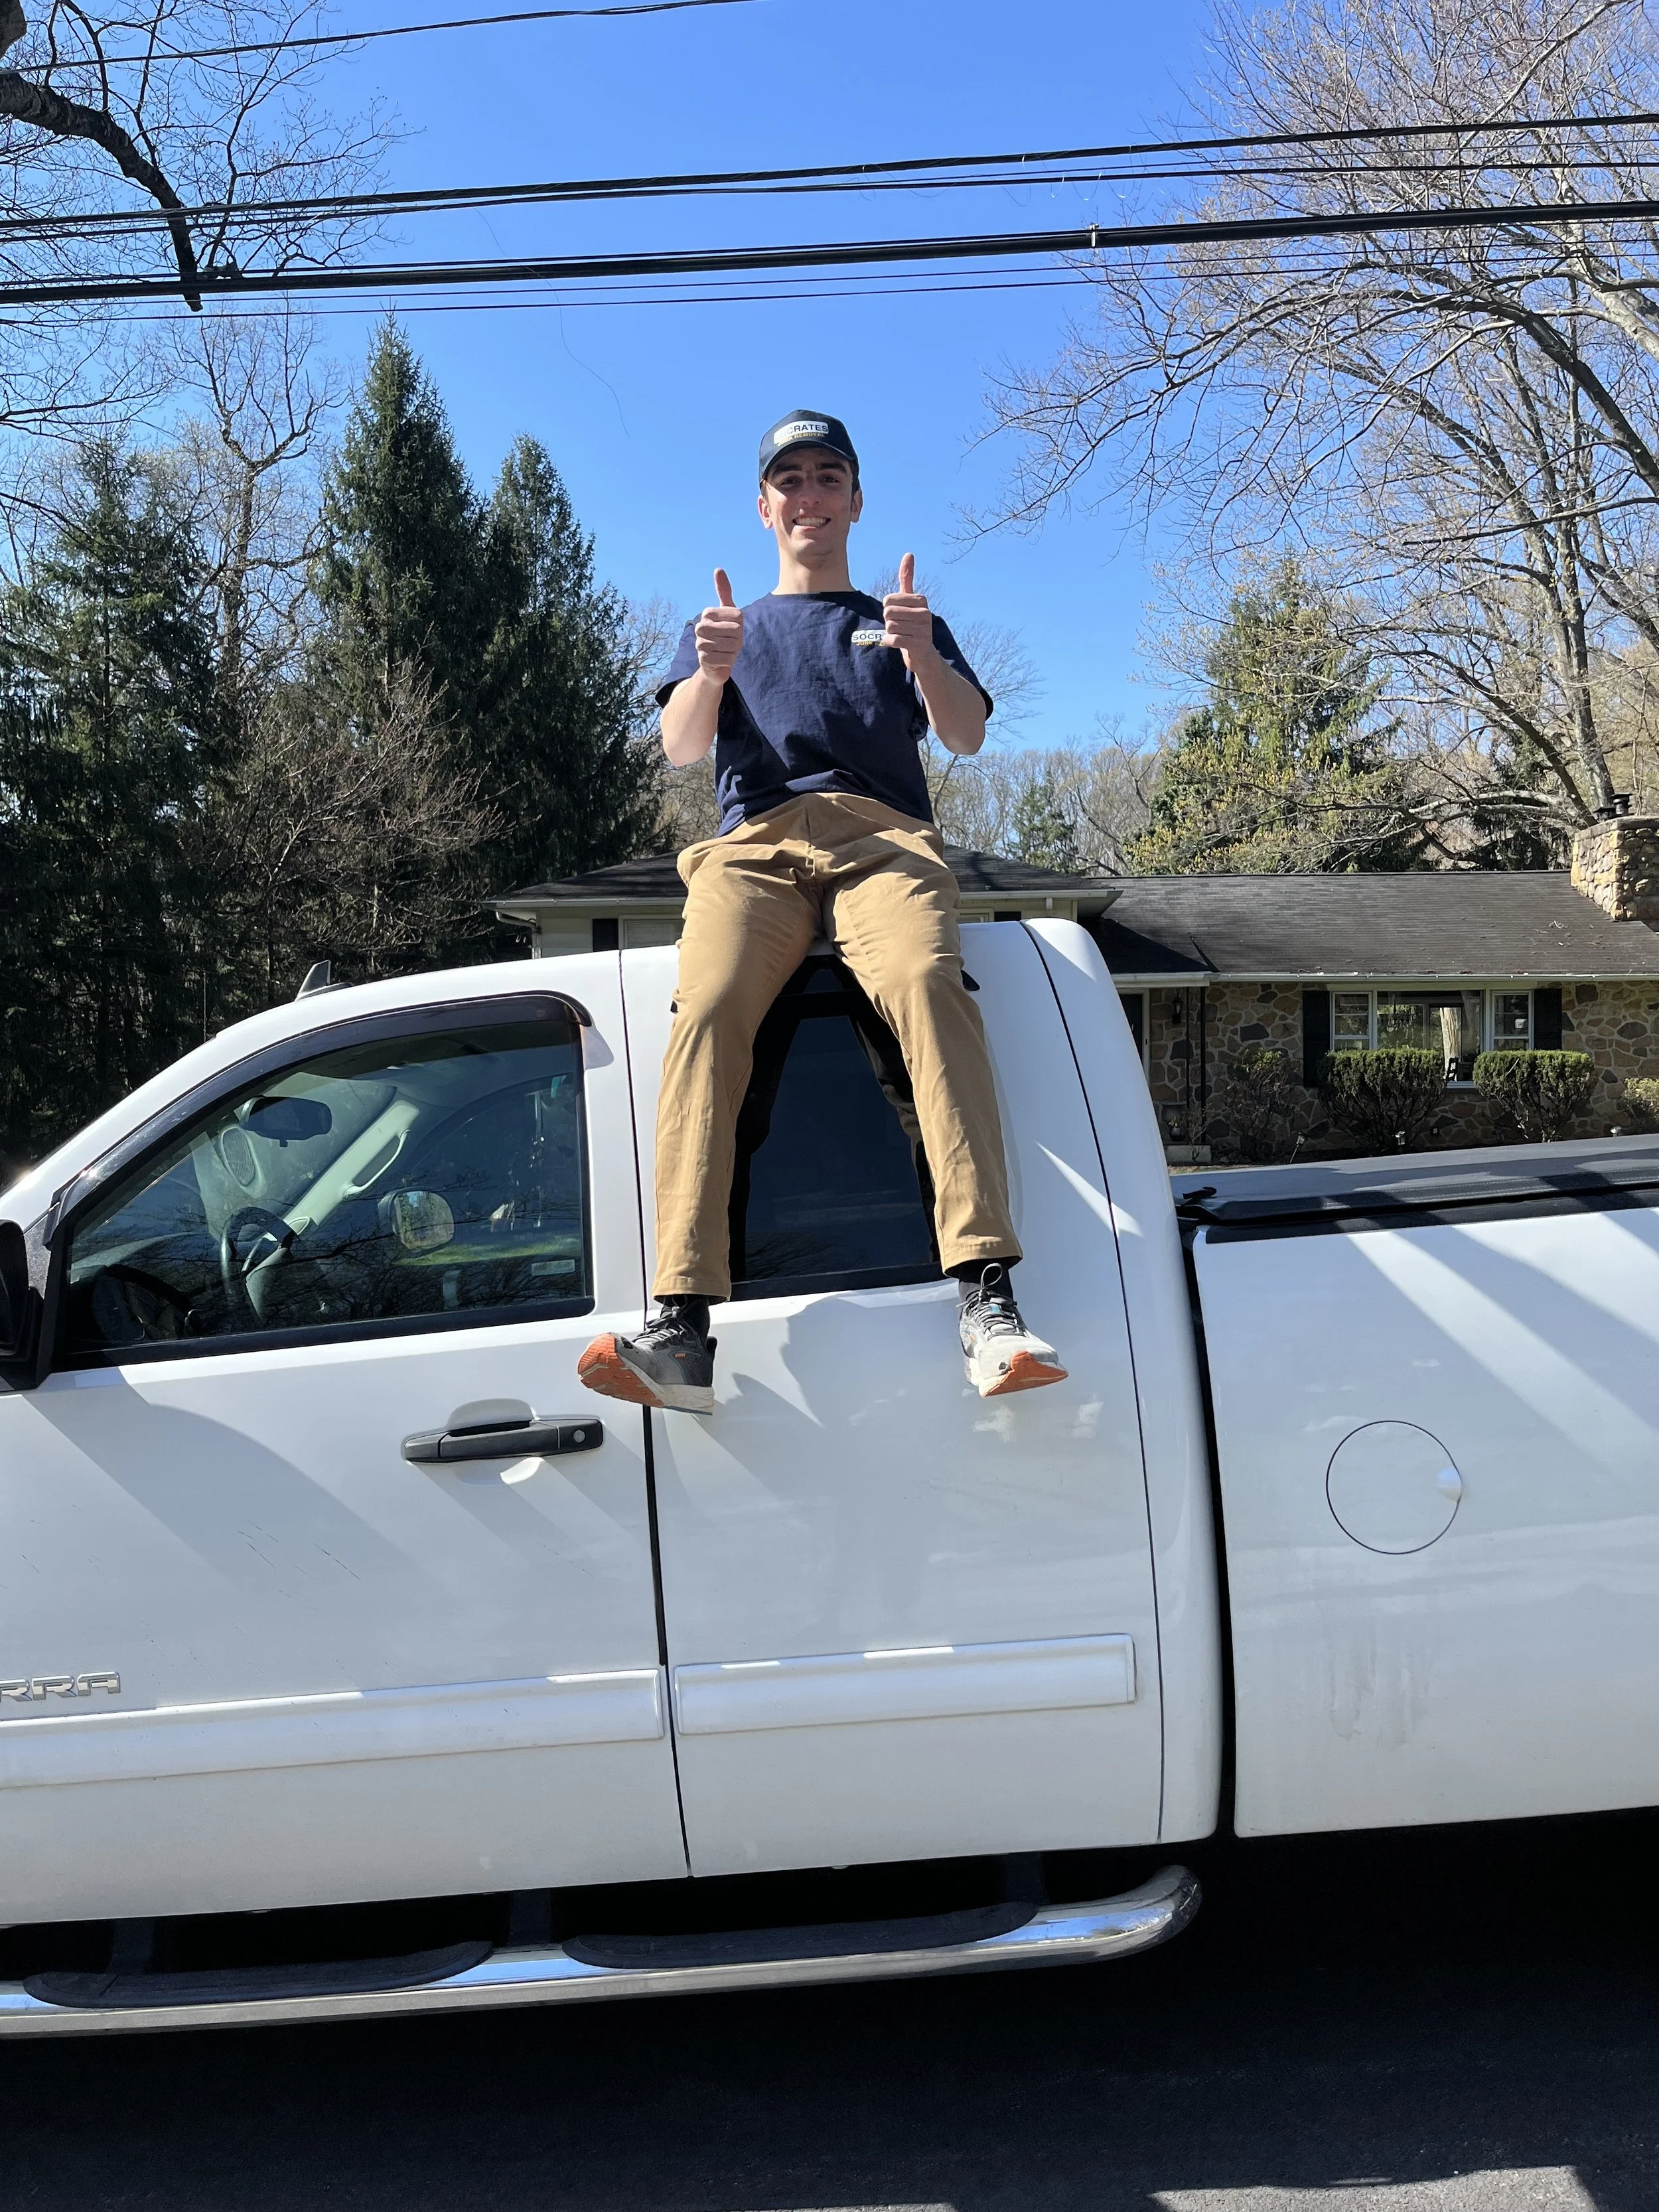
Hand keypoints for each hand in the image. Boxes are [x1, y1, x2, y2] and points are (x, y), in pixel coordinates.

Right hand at [694, 567, 743, 684]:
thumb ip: (724, 592)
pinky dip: (730, 661)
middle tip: (731, 642)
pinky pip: (727, 659)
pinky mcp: (703, 659)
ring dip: (734, 651)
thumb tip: (718, 569)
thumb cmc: (725, 634)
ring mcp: (700, 643)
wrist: (716, 663)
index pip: (738, 616)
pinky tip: (723, 660)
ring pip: (731, 646)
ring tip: (727, 650)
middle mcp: (701, 626)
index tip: (733, 629)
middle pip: (735, 631)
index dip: (740, 625)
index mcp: (708, 613)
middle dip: (738, 639)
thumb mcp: (728, 612)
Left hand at [881, 552, 936, 671]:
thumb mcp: (909, 601)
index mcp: (921, 599)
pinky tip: (898, 643)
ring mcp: (924, 629)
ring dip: (890, 633)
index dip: (887, 610)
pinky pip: (894, 639)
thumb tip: (909, 553)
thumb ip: (907, 579)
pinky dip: (890, 642)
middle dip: (888, 622)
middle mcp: (925, 612)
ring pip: (890, 626)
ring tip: (901, 635)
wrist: (923, 655)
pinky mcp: (920, 644)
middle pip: (888, 613)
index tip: (898, 616)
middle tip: (899, 627)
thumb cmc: (912, 625)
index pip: (888, 600)